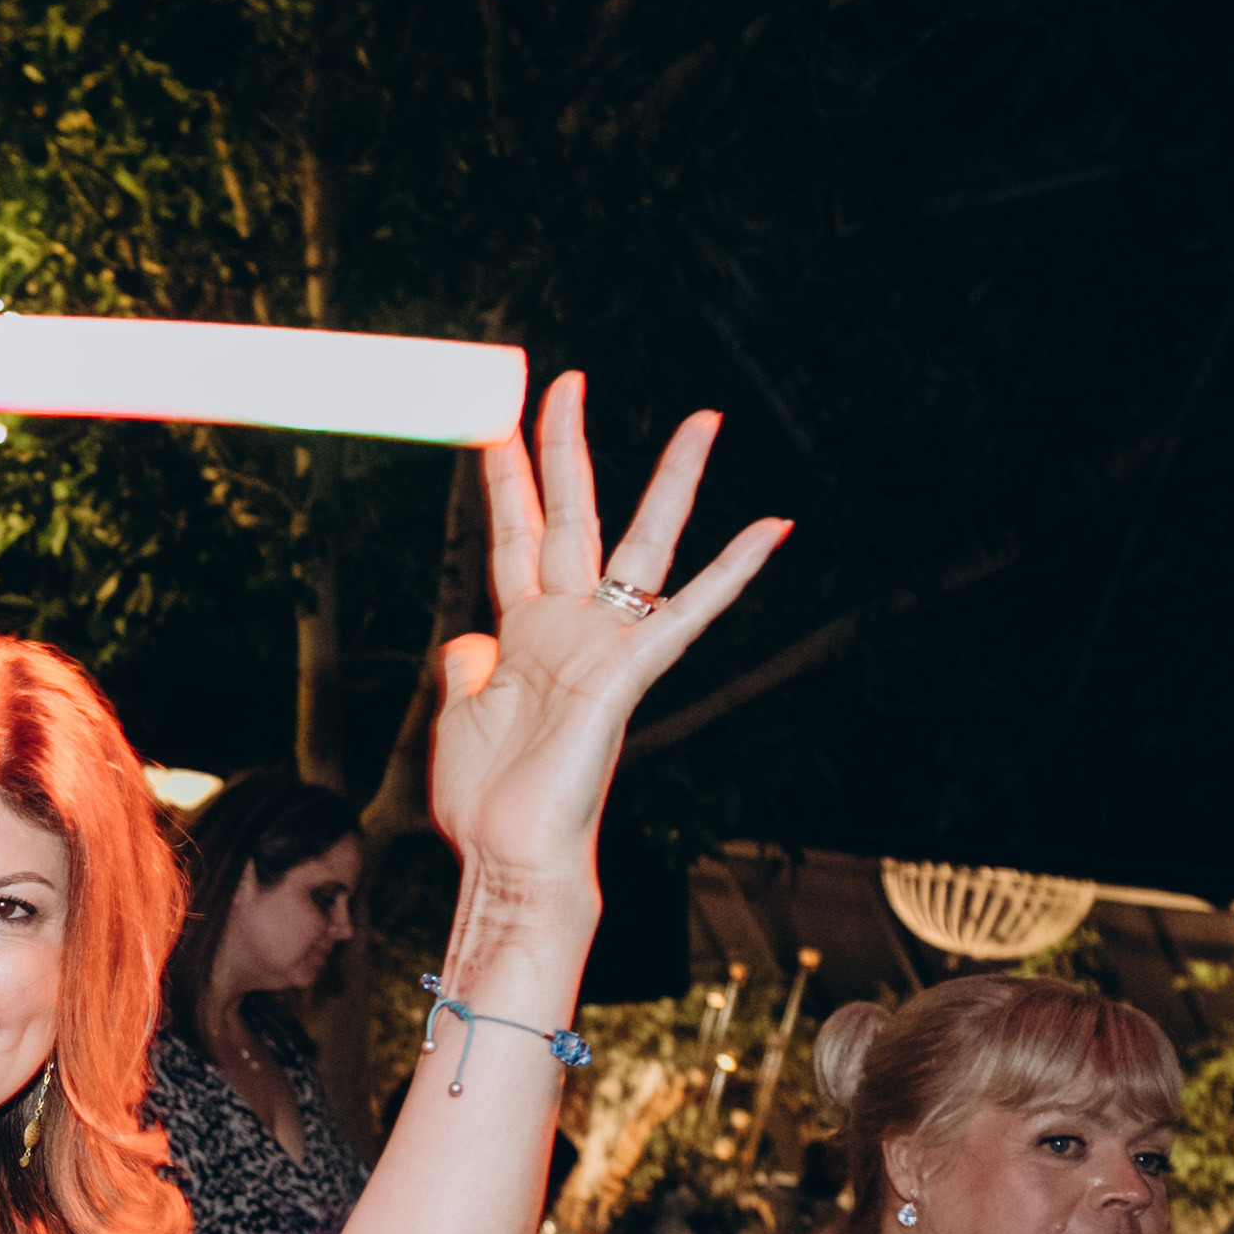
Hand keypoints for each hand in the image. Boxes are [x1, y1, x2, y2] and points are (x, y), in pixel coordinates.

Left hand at [428, 372, 791, 902]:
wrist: (510, 855)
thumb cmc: (487, 799)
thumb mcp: (461, 714)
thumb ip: (468, 667)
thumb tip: (467, 637)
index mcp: (523, 631)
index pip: (515, 534)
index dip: (505, 479)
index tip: (496, 422)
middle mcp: (569, 625)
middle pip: (573, 515)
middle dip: (566, 446)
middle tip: (564, 378)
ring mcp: (604, 644)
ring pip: (644, 545)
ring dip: (673, 482)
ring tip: (703, 421)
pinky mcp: (630, 674)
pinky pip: (689, 612)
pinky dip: (733, 571)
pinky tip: (773, 527)